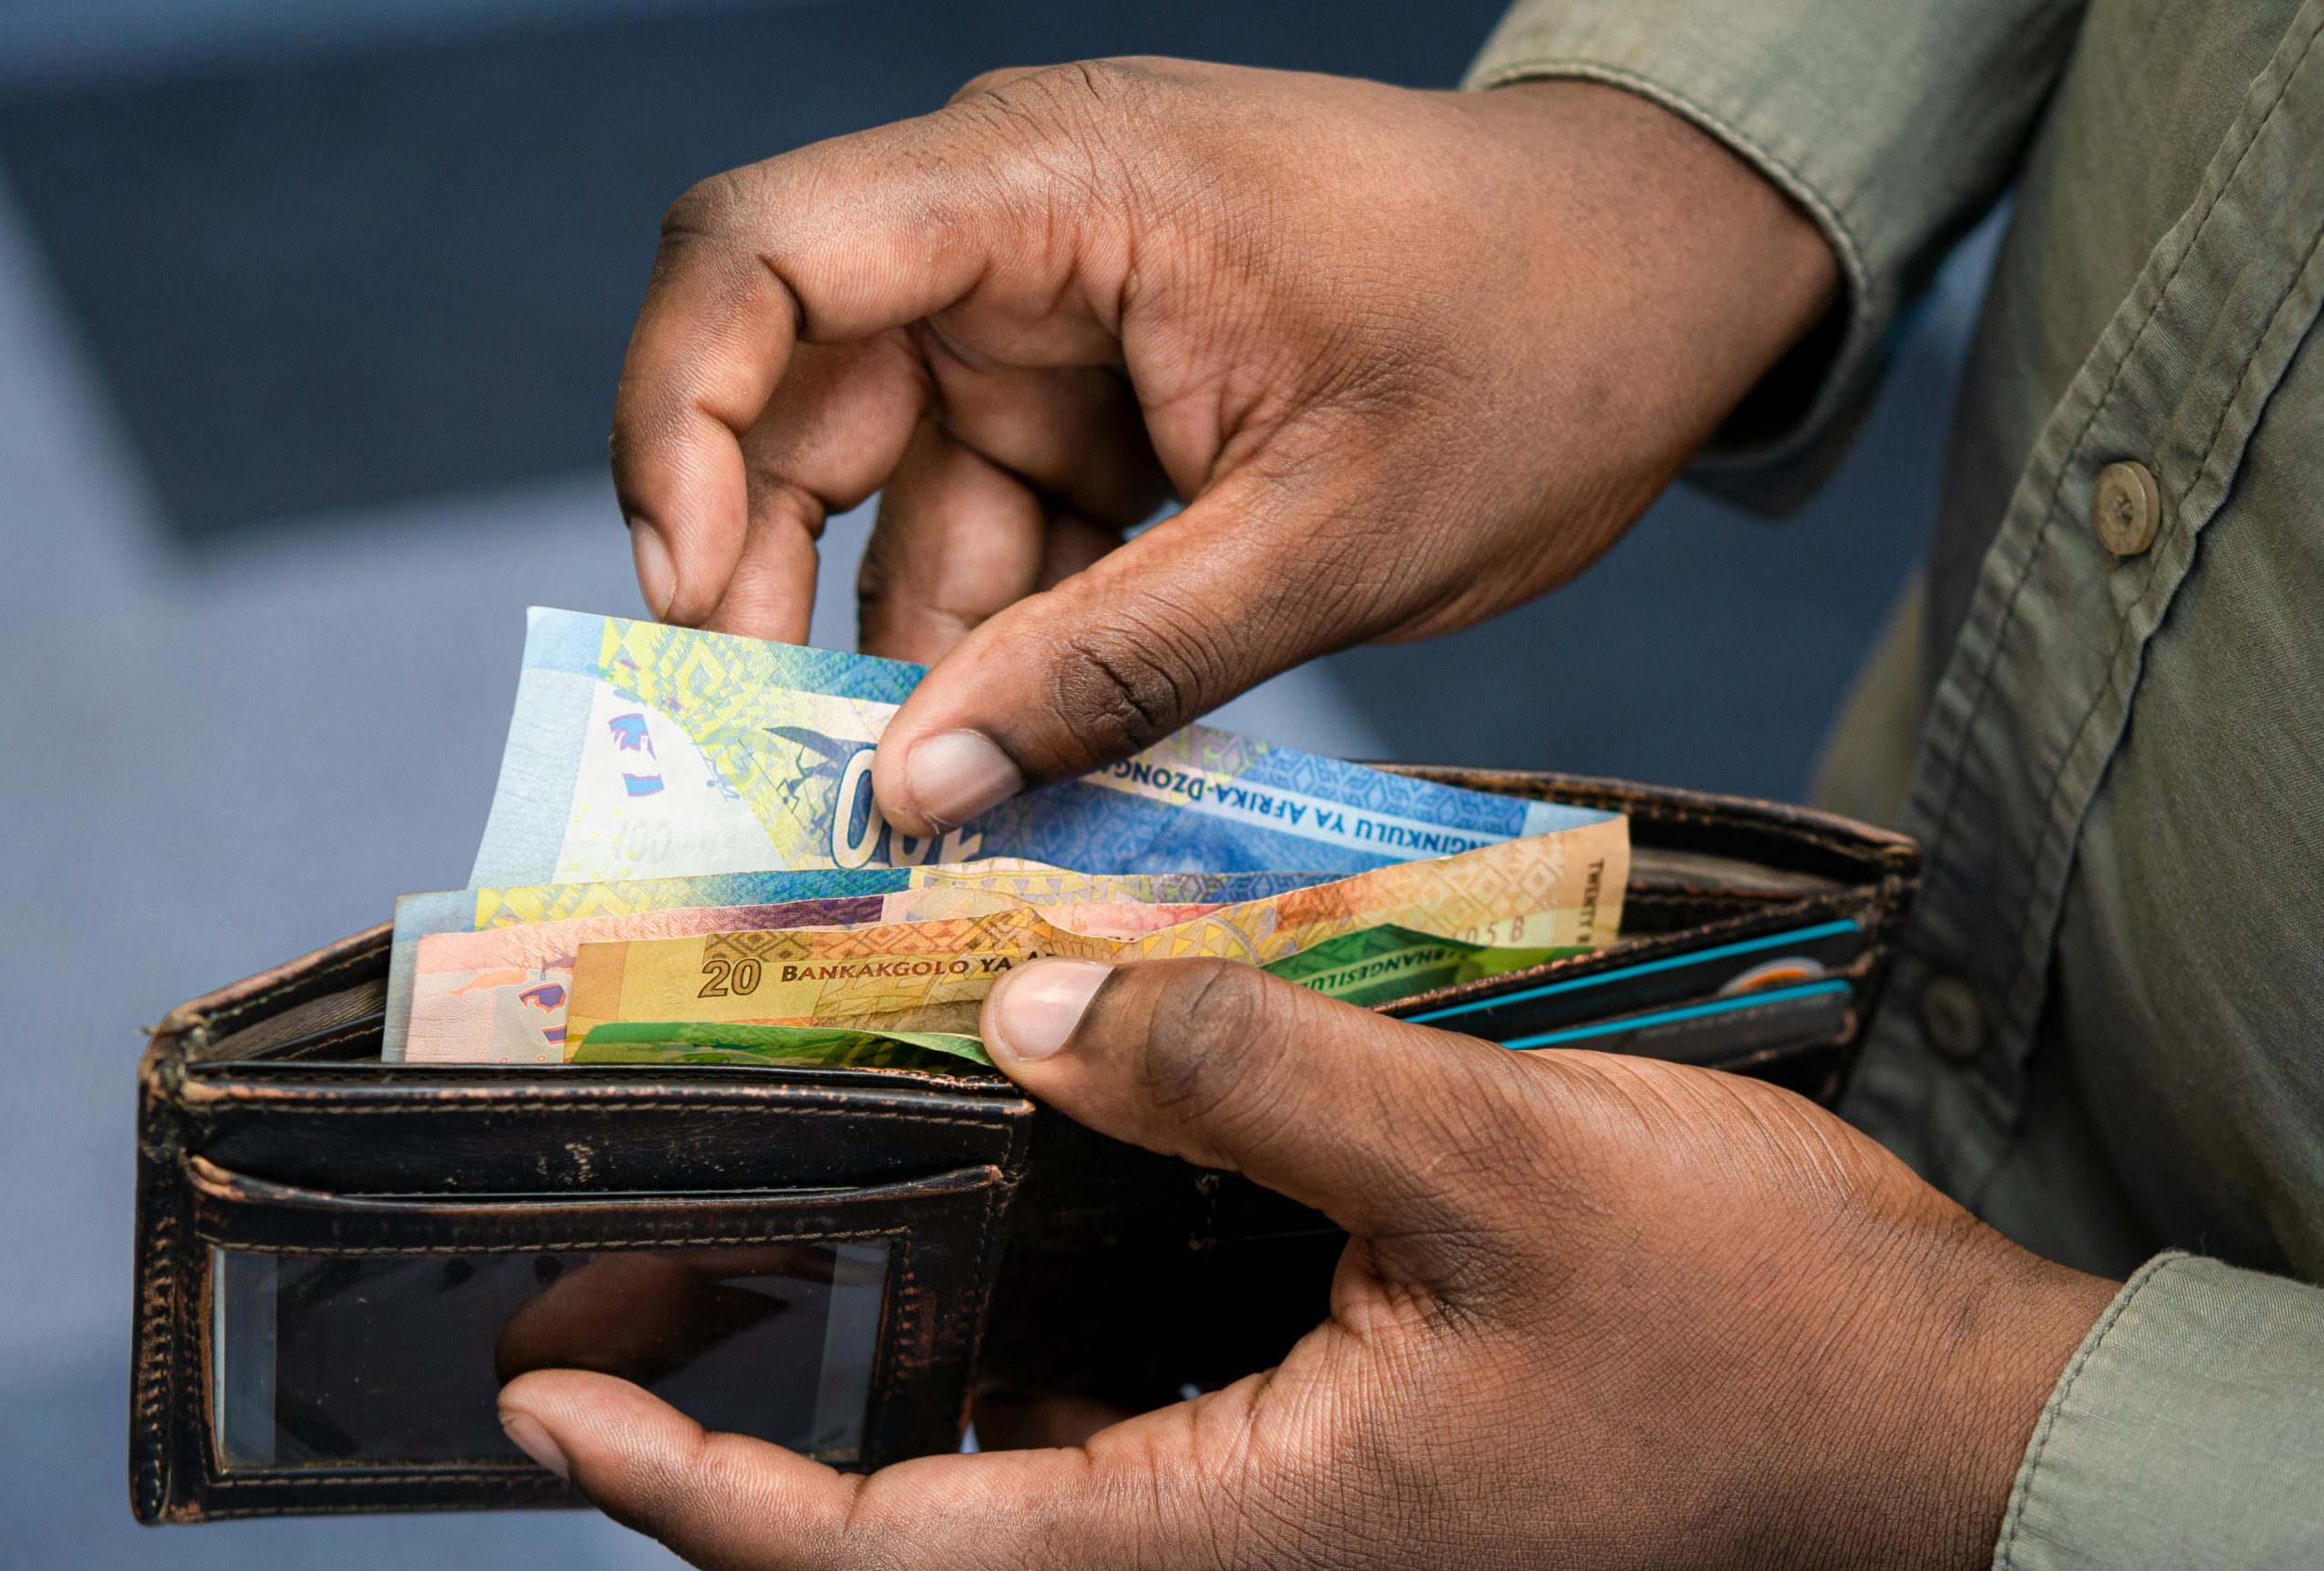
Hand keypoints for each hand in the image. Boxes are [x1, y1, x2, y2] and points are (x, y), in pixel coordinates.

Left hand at [499, 959, 2113, 1568]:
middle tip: (625, 1275)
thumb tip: (1035, 1009)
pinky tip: (1012, 1159)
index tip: (545, 1411)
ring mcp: (1283, 1487)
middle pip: (920, 1505)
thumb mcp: (1500, 1167)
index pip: (892, 1555)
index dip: (698, 1493)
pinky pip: (1132, 1372)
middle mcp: (1231, 1532)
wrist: (1935, 1419)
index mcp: (1237, 1529)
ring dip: (887, 1335)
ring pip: (1017, 1437)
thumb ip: (1249, 1074)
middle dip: (750, 1409)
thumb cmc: (1754, 1329)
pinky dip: (1039, 1281)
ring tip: (780, 1196)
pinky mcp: (1336, 1421)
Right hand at [610, 61, 1837, 835]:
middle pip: (803, 397)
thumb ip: (1111, 666)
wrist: (1671, 269)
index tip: (687, 611)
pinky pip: (1004, 522)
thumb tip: (915, 788)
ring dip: (917, 651)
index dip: (679, 424)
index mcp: (1059, 186)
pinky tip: (1022, 757)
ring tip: (928, 813)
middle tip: (798, 778)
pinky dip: (1010, 637)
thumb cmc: (1538, 344)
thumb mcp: (1330, 536)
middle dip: (778, 590)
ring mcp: (1061, 314)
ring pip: (905, 494)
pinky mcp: (1109, 392)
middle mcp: (1022, 229)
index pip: (762, 253)